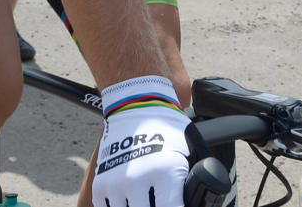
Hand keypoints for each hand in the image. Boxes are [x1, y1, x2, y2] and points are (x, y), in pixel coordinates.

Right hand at [93, 76, 190, 206]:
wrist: (135, 104)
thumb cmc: (166, 128)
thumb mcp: (190, 149)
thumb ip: (196, 179)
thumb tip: (202, 200)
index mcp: (165, 171)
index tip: (176, 204)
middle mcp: (137, 179)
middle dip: (157, 206)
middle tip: (161, 199)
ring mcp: (116, 183)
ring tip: (144, 197)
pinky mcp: (100, 184)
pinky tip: (130, 200)